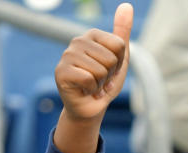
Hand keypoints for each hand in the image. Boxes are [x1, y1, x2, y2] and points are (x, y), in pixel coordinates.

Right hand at [54, 2, 132, 122]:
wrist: (91, 107)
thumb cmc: (105, 82)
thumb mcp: (119, 58)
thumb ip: (122, 32)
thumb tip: (127, 5)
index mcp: (92, 35)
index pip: (119, 45)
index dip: (119, 63)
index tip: (110, 69)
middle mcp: (77, 41)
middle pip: (111, 59)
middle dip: (110, 75)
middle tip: (100, 80)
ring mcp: (67, 55)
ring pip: (100, 70)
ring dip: (101, 84)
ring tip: (93, 85)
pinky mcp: (61, 72)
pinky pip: (89, 79)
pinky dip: (92, 90)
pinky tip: (84, 90)